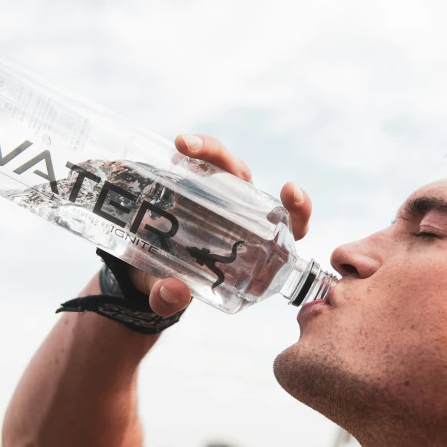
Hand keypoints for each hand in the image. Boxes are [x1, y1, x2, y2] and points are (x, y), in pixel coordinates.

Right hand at [129, 133, 311, 316]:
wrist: (149, 272)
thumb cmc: (175, 285)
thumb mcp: (171, 298)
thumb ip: (170, 300)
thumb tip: (172, 290)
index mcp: (256, 245)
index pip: (290, 226)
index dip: (298, 208)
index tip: (290, 189)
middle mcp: (242, 214)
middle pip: (247, 183)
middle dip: (232, 163)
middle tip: (210, 158)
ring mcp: (219, 197)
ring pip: (224, 166)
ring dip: (208, 150)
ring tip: (182, 146)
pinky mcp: (196, 185)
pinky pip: (199, 164)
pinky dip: (190, 154)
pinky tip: (176, 152)